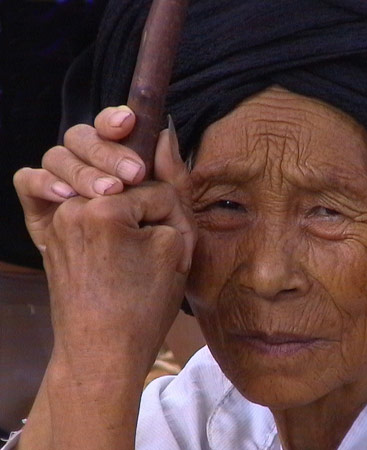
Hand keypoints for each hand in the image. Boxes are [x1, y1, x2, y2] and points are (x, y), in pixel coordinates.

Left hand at [13, 106, 196, 375]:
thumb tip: (164, 136)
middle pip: (112, 163)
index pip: (153, 187)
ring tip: (121, 200)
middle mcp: (69, 207)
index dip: (169, 209)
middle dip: (138, 179)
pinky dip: (52, 179)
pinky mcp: (44, 229)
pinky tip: (73, 190)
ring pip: (79, 166)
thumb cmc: (144, 305)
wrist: (102, 349)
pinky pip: (34, 185)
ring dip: (103, 172)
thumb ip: (173, 186)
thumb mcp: (176, 247)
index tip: (170, 235)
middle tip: (149, 210)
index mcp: (104, 210)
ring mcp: (51, 218)